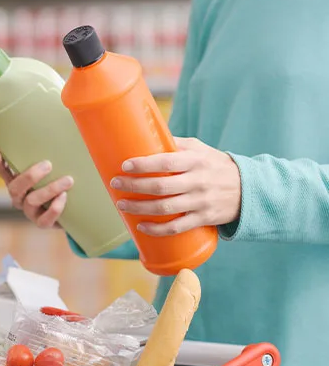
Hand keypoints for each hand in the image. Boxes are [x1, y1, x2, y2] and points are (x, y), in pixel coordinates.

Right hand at [0, 148, 72, 228]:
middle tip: (48, 164)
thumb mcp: (53, 168)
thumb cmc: (61, 181)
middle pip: (15, 188)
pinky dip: (55, 208)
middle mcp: (19, 198)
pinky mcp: (43, 223)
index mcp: (17, 183)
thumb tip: (56, 124)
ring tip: (68, 180)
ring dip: (50, 189)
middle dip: (30, 176)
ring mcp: (30, 212)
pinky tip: (64, 197)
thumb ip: (49, 153)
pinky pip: (44, 219)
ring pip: (32, 201)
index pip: (2, 172)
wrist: (74, 210)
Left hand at [111, 137, 240, 235]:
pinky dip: (157, 229)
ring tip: (121, 205)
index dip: (144, 165)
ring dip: (139, 208)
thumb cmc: (216, 166)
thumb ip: (176, 145)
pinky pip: (176, 227)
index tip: (125, 165)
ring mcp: (201, 202)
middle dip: (134, 186)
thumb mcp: (201, 149)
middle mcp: (198, 181)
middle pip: (161, 187)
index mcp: (196, 161)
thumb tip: (146, 136)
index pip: (166, 162)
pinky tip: (141, 226)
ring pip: (165, 208)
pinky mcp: (203, 219)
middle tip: (115, 184)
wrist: (250, 189)